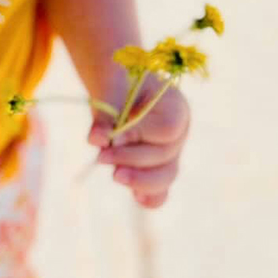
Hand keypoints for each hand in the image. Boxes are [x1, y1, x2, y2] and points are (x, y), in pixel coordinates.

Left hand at [88, 81, 189, 208]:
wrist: (115, 86)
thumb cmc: (115, 82)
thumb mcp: (109, 88)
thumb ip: (105, 114)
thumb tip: (97, 140)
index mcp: (175, 106)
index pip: (166, 129)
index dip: (139, 136)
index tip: (114, 138)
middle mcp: (179, 132)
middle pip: (166, 155)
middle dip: (132, 159)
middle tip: (101, 157)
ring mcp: (171, 153)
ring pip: (166, 176)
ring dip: (139, 179)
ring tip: (115, 174)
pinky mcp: (157, 168)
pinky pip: (160, 190)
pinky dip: (149, 195)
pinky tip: (136, 196)